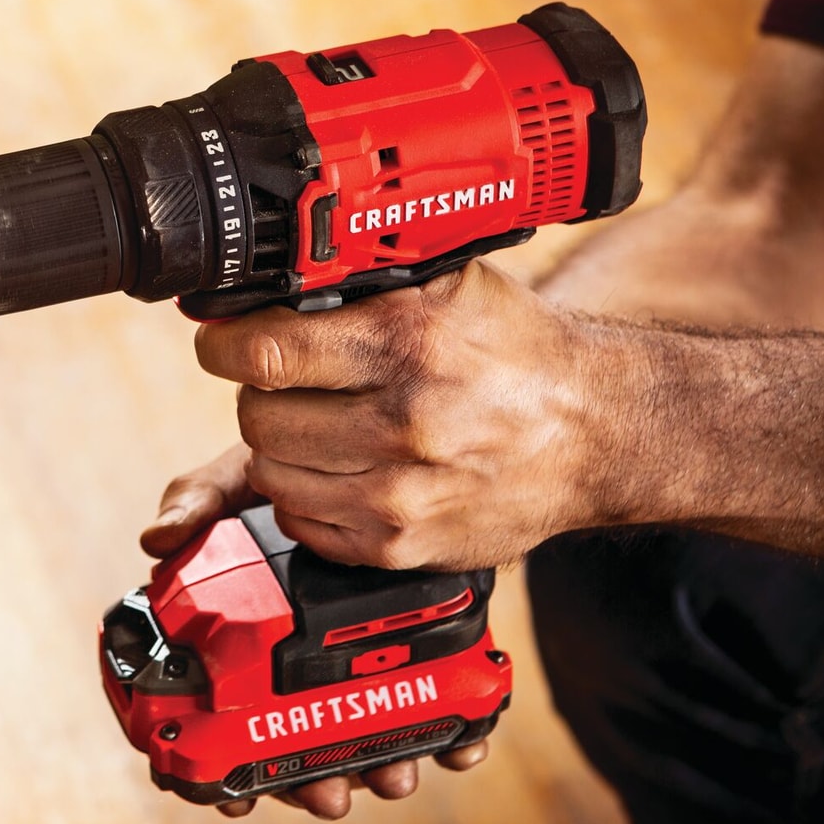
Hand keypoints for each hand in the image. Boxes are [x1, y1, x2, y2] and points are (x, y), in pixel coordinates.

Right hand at [140, 448, 489, 818]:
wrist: (401, 437)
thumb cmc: (303, 461)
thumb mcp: (247, 478)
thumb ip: (201, 501)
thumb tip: (155, 540)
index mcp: (243, 628)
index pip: (219, 712)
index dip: (218, 763)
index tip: (231, 797)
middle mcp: (296, 654)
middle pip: (290, 745)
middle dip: (307, 784)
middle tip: (327, 795)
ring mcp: (358, 655)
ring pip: (359, 735)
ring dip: (375, 769)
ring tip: (393, 775)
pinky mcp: (420, 645)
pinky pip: (433, 706)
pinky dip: (449, 733)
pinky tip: (461, 744)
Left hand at [191, 261, 618, 570]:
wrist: (600, 431)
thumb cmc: (515, 350)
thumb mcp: (448, 283)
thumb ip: (359, 277)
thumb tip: (260, 282)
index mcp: (407, 345)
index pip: (263, 352)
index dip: (225, 345)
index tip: (223, 342)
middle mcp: (404, 423)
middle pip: (257, 415)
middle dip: (262, 393)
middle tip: (294, 382)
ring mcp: (401, 495)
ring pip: (271, 474)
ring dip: (282, 447)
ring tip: (323, 423)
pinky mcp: (402, 547)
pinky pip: (301, 524)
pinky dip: (306, 496)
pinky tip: (344, 468)